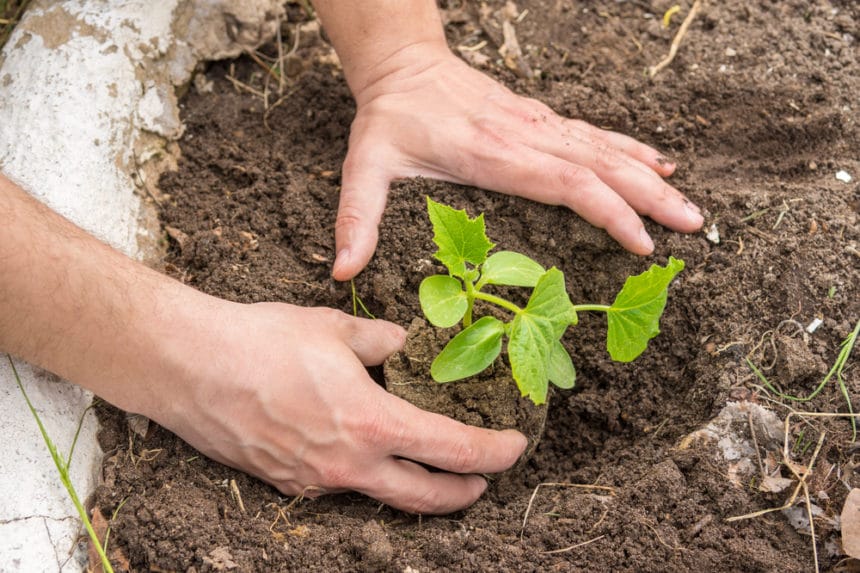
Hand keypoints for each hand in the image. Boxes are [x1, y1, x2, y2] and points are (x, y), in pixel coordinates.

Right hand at [156, 301, 526, 513]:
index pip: (452, 450)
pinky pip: (336, 486)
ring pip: (380, 496)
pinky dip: (362, 475)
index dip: (493, 452)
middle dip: (463, 492)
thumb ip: (380, 340)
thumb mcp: (335, 328)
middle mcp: (349, 465)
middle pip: (425, 497)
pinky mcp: (285, 482)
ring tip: (425, 467)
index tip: (514, 446)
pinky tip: (358, 450)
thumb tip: (399, 343)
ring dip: (413, 486)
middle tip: (483, 480)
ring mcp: (315, 481)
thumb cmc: (263, 342)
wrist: (190, 367)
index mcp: (373, 424)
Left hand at [331, 46, 703, 279]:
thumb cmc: (388, 120)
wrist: (403, 66)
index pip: (565, 183)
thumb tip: (341, 271)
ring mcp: (538, 126)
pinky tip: (658, 164)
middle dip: (649, 199)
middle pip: (601, 167)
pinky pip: (594, 136)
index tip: (642, 240)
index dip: (608, 211)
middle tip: (693, 227)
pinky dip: (630, 150)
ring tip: (690, 204)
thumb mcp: (363, 167)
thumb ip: (355, 218)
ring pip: (606, 150)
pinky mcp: (540, 120)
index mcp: (494, 155)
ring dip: (650, 177)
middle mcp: (526, 137)